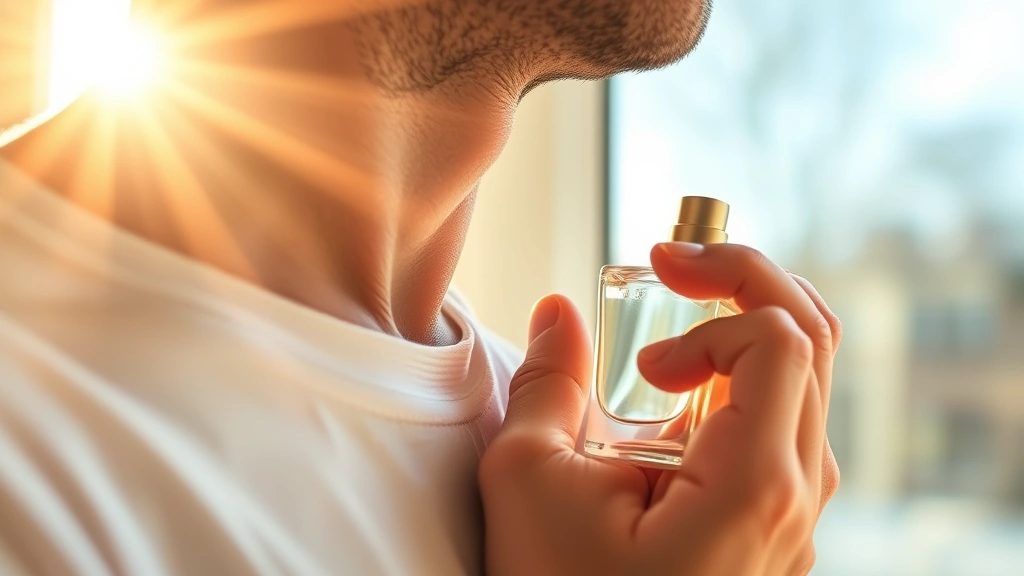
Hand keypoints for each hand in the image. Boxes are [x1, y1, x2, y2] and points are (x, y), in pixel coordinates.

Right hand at [479, 243, 841, 575]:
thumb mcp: (529, 482)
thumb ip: (548, 381)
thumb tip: (560, 311)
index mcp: (753, 487)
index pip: (778, 340)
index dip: (713, 304)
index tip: (644, 329)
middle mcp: (794, 494)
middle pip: (809, 339)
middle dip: (742, 279)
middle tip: (673, 260)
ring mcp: (792, 509)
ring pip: (804, 376)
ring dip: (739, 325)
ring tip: (669, 326)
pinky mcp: (773, 518)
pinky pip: (782, 421)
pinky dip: (737, 377)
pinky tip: (677, 390)